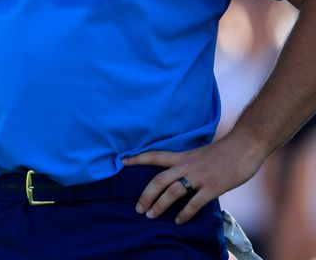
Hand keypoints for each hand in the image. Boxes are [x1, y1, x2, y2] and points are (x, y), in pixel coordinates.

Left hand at [125, 133, 265, 224]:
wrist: (245, 145)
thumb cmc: (224, 151)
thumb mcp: (199, 154)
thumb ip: (188, 164)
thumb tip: (180, 175)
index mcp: (182, 156)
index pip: (154, 156)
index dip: (137, 158)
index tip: (121, 162)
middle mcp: (187, 165)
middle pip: (158, 180)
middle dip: (146, 195)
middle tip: (138, 209)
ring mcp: (199, 177)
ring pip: (172, 192)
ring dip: (159, 205)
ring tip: (151, 216)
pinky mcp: (213, 187)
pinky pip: (195, 203)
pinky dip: (184, 213)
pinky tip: (178, 221)